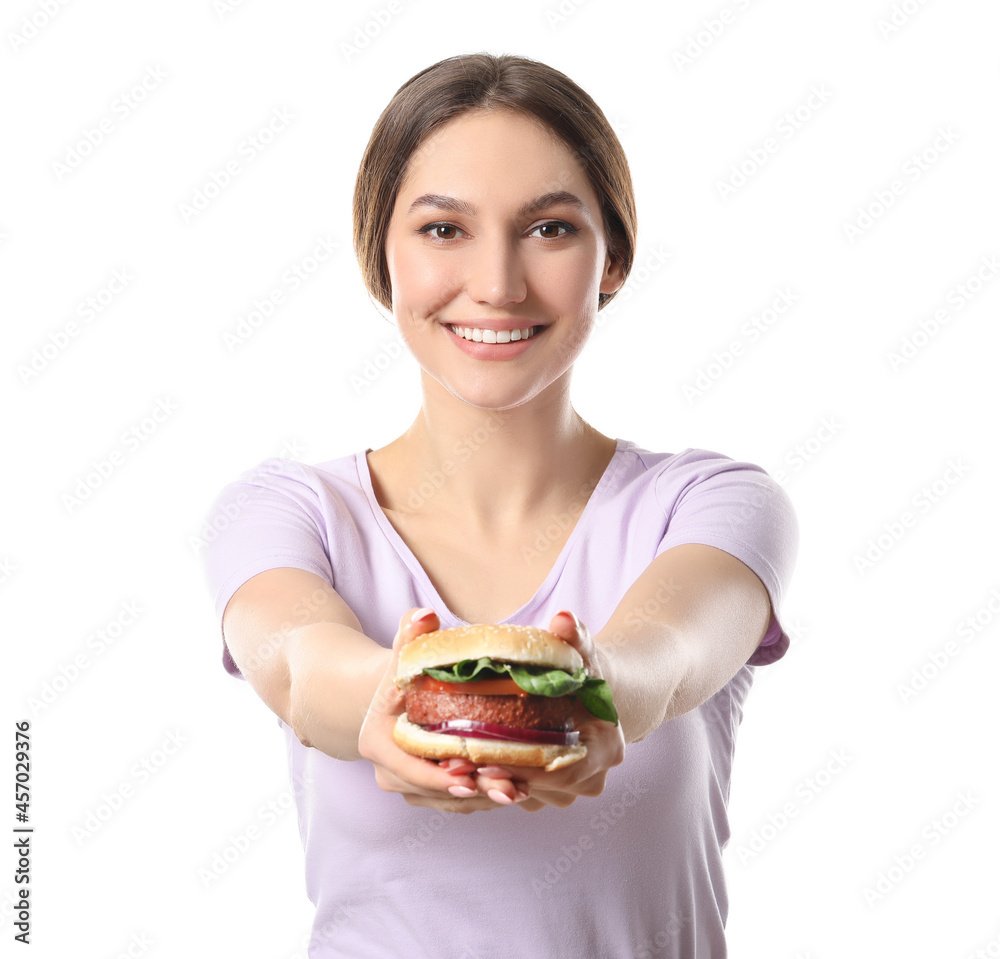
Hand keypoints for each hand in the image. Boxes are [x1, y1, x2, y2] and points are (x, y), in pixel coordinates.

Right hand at [357, 608, 525, 813]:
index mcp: (378, 744)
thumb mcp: (403, 652)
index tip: (470, 778)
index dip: (439, 777)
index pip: (410, 768)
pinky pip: (457, 801)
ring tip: (520, 790)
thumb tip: (424, 615)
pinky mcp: (429, 792)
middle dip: (473, 791)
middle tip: (510, 789)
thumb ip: (410, 634)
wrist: (395, 692)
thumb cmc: (401, 671)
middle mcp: (389, 773)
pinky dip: (484, 796)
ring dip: (485, 798)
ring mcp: (409, 786)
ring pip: (449, 801)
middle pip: (435, 791)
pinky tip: (516, 787)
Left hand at [473, 609, 625, 811]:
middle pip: (539, 789)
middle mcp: (591, 778)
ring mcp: (569, 791)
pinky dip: (490, 780)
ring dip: (488, 783)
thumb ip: (575, 636)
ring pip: (523, 795)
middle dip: (496, 778)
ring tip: (451, 765)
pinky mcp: (546, 792)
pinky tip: (462, 766)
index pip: (562, 770)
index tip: (482, 757)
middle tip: (454, 765)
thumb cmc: (583, 668)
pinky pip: (516, 792)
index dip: (522, 766)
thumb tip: (564, 618)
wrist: (589, 687)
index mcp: (606, 748)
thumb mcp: (581, 650)